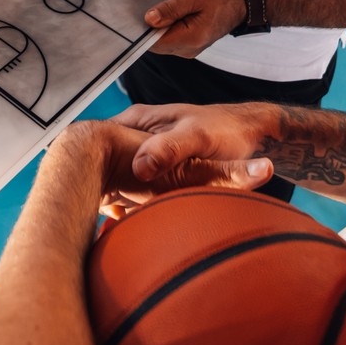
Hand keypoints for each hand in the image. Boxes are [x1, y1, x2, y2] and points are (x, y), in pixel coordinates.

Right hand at [60, 119, 273, 218]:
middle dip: (106, 194)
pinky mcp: (160, 173)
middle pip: (108, 169)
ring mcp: (147, 156)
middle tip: (109, 217)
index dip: (89, 173)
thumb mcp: (197, 136)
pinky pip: (139, 193)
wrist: (255, 133)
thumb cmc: (227, 131)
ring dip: (123, 203)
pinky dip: (138, 207)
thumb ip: (170, 149)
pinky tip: (141, 224)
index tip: (92, 201)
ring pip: (122, 184)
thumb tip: (140, 169)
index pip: (97, 146)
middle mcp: (137, 137)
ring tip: (123, 222)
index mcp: (138, 120)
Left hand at [145, 0, 246, 56]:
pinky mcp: (189, 45)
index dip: (143, 31)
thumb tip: (149, 19)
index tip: (136, 15)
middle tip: (148, 7)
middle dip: (150, 28)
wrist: (240, 3)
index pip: (156, 43)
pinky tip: (169, 14)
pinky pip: (170, 40)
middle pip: (157, 44)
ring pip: (162, 43)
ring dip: (159, 28)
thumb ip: (171, 9)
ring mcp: (189, 49)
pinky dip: (166, 29)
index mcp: (191, 39)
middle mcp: (188, 50)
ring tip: (162, 9)